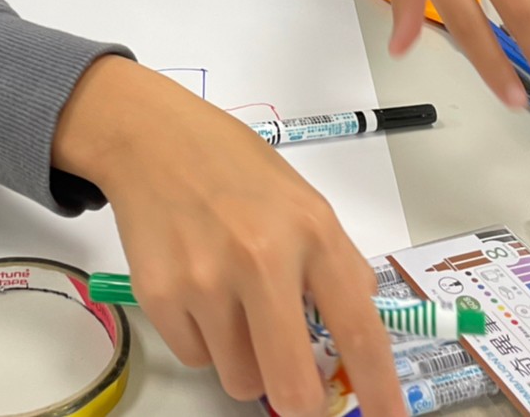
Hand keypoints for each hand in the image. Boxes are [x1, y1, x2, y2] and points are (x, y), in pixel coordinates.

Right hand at [54, 56, 403, 416]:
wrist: (151, 139)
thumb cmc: (232, 165)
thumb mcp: (303, 199)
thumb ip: (334, 262)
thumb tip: (356, 331)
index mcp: (311, 231)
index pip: (358, 329)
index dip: (378, 387)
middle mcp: (261, 259)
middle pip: (290, 384)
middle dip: (300, 399)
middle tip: (299, 386)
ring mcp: (205, 282)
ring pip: (240, 379)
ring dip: (246, 361)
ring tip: (235, 307)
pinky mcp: (159, 295)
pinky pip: (196, 358)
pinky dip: (204, 340)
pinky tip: (198, 289)